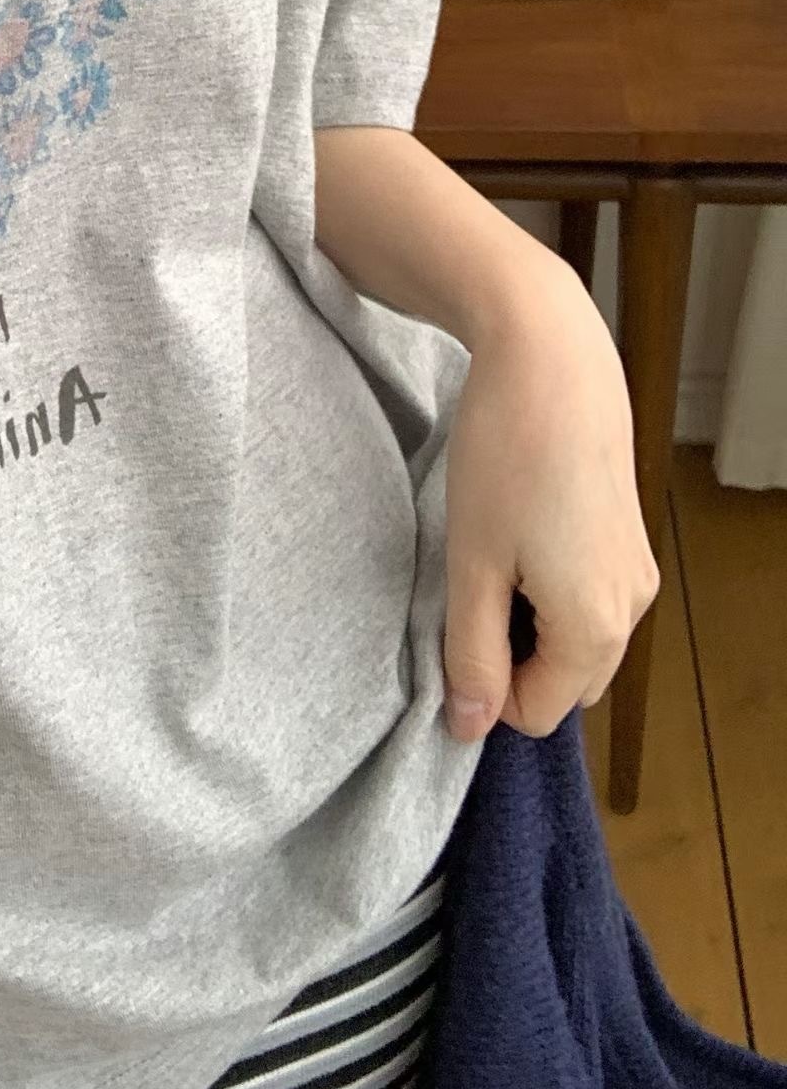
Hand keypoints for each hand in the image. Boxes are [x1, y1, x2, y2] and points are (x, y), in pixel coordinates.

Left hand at [439, 257, 659, 742]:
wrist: (552, 360)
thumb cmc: (504, 458)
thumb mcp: (470, 564)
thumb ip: (470, 653)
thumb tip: (469, 727)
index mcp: (595, 628)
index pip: (535, 713)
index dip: (483, 685)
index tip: (451, 624)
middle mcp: (632, 610)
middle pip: (564, 684)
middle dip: (512, 659)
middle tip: (470, 591)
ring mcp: (636, 573)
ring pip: (578, 643)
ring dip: (529, 625)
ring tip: (493, 558)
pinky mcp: (629, 540)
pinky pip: (591, 602)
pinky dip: (550, 594)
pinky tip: (519, 536)